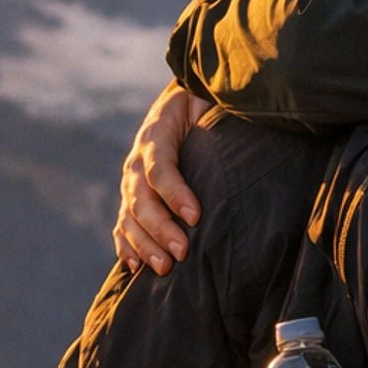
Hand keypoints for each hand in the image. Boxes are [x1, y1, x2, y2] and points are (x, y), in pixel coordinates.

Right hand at [114, 83, 207, 272]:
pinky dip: (126, 246)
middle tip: (182, 252)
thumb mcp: (208, 102)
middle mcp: (137, 158)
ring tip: (164, 267)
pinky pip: (123, 223)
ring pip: (129, 215)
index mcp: (156, 132)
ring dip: (145, 244)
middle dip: (160, 228)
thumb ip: (216, 114)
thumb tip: (244, 124)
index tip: (195, 216)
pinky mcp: (132, 196)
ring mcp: (131, 180)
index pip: (159, 167)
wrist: (182, 100)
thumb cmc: (203, 104)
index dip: (174, 193)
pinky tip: (135, 267)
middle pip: (141, 198)